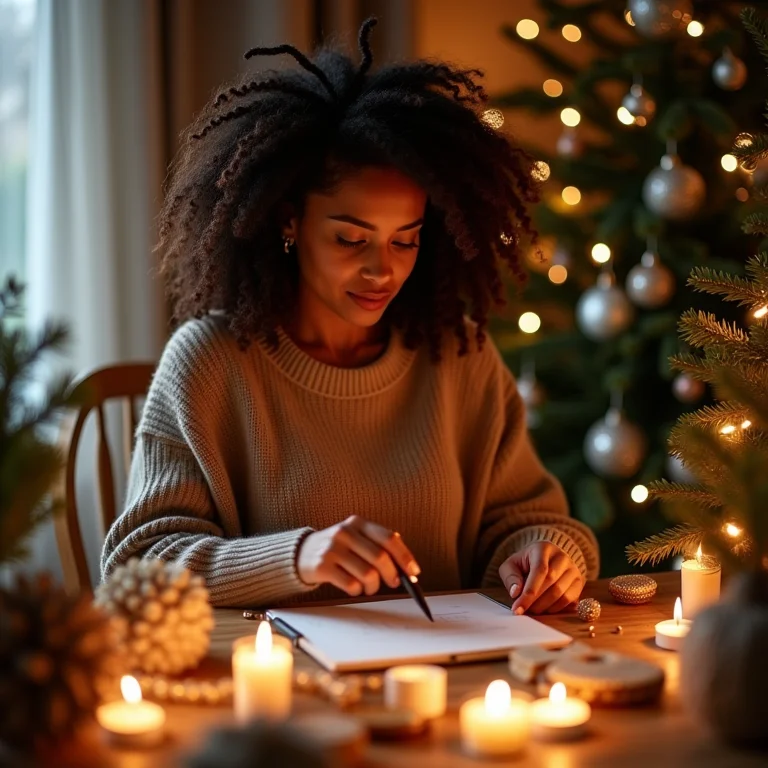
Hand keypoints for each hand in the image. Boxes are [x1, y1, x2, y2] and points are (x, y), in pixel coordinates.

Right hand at [296, 515, 420, 596]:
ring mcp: (332, 549)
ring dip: (373, 586)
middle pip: (380, 557)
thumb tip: (406, 567)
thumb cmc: (338, 548)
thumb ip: (378, 545)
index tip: (413, 572)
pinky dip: (357, 591)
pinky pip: (351, 584)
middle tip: (393, 583)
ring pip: (367, 574)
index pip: (388, 538)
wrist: (302, 553)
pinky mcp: (322, 566)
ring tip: (370, 587)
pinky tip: (355, 588)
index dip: (404, 557)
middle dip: (391, 575)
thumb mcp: (356, 537)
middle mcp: (345, 532)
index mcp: (358, 523)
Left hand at [498, 541, 583, 614]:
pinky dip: (555, 609)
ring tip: (532, 610)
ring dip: (545, 607)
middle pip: (551, 583)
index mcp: (543, 548)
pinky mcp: (579, 583)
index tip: (517, 608)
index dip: (529, 592)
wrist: (545, 559)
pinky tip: (544, 609)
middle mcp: (562, 557)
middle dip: (535, 601)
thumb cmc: (525, 563)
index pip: (540, 570)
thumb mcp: (511, 565)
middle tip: (523, 611)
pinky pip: (570, 601)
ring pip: (562, 594)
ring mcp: (573, 570)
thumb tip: (516, 593)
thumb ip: (510, 576)